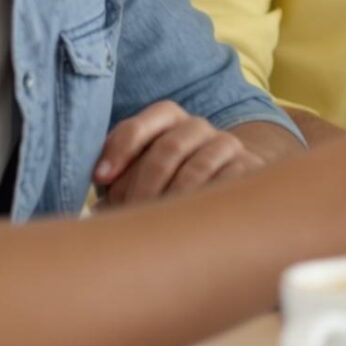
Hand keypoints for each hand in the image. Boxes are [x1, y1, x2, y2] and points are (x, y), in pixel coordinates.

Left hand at [91, 102, 268, 205]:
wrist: (226, 184)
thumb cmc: (166, 183)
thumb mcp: (138, 177)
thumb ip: (116, 182)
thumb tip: (96, 212)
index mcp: (166, 120)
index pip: (141, 125)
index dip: (119, 149)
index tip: (99, 180)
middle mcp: (197, 127)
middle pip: (169, 147)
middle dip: (144, 184)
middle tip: (130, 213)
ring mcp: (226, 145)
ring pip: (199, 167)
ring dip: (174, 198)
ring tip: (158, 226)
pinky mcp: (250, 167)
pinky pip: (228, 183)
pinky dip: (205, 202)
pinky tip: (191, 222)